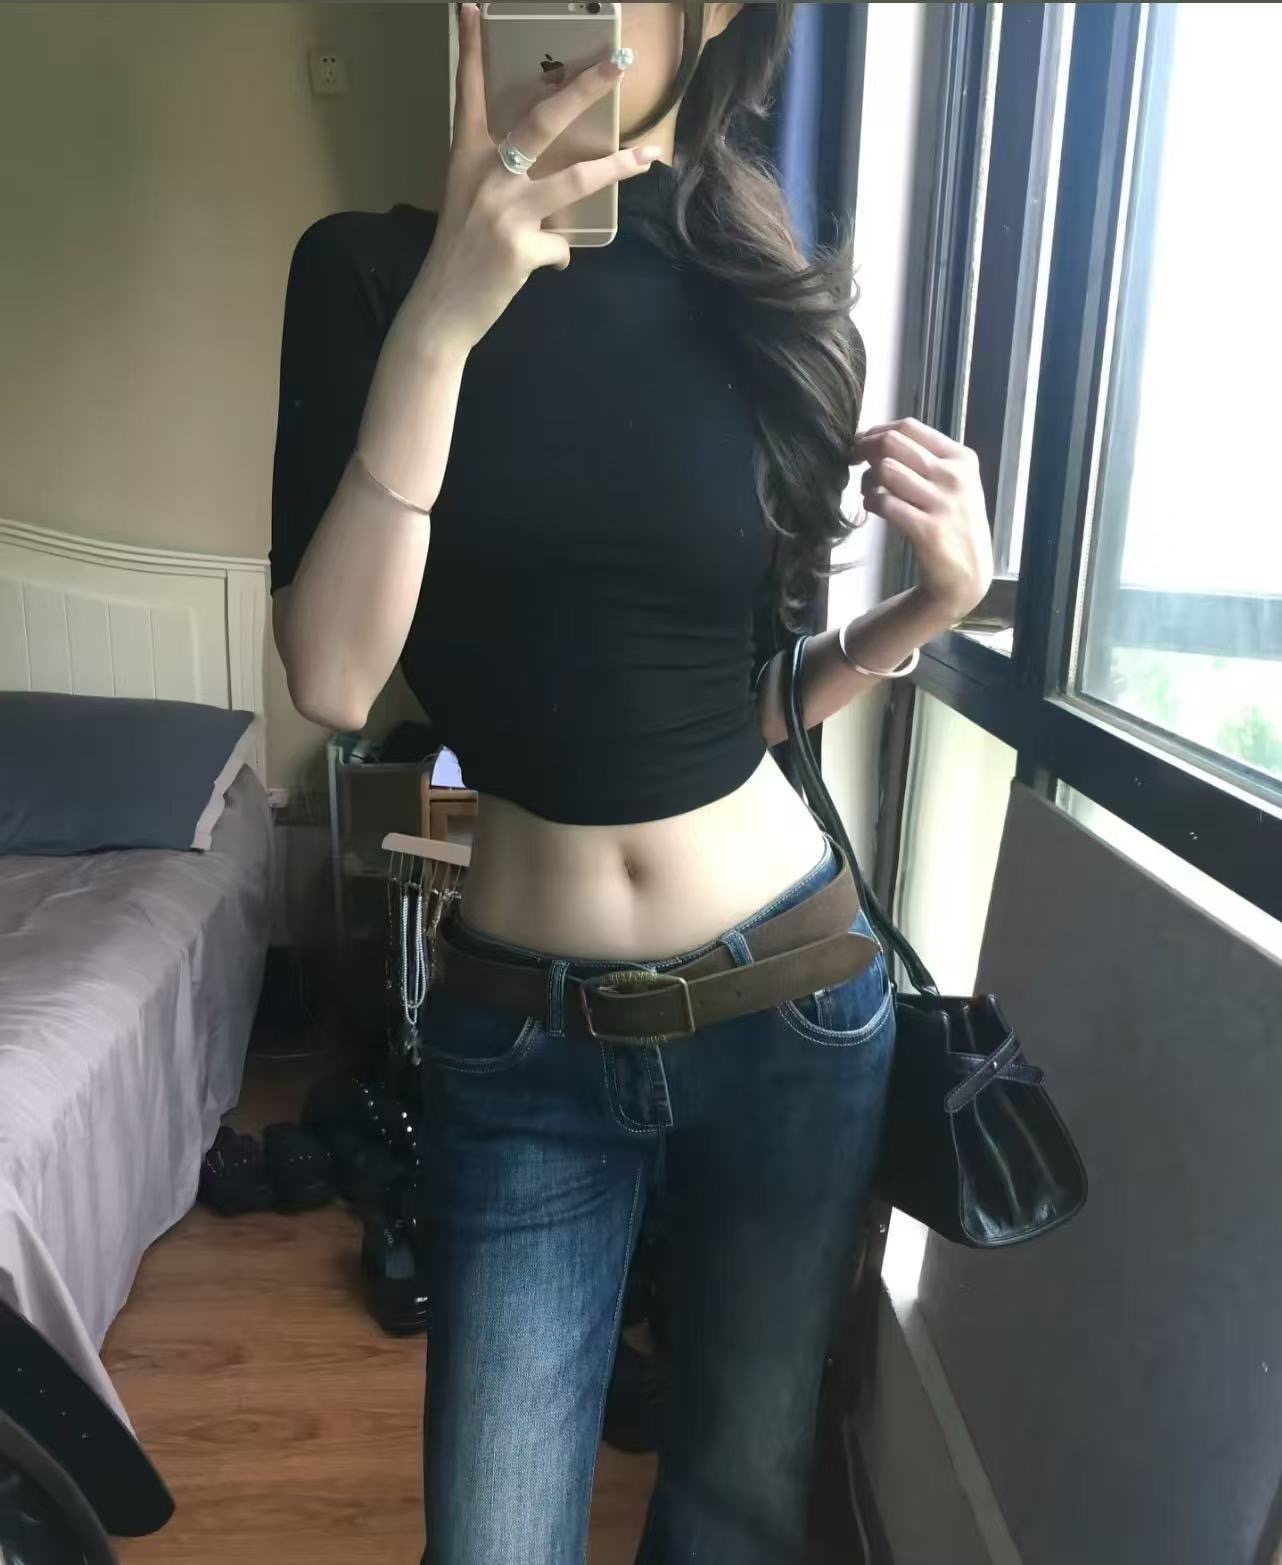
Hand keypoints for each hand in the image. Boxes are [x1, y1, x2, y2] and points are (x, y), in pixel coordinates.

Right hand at [410, 4, 659, 352]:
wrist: (440, 310)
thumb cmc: (457, 257)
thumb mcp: (469, 205)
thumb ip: (503, 185)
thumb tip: (550, 193)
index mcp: (467, 159)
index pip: (468, 93)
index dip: (470, 50)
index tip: (472, 10)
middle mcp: (486, 177)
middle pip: (543, 120)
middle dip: (586, 88)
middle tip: (618, 62)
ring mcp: (504, 212)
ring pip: (574, 179)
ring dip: (616, 169)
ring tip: (647, 158)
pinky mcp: (520, 249)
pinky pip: (560, 245)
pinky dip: (558, 254)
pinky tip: (543, 263)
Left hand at [853, 418, 994, 627]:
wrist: (967, 574)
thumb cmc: (954, 523)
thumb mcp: (954, 483)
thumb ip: (925, 459)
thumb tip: (877, 438)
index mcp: (961, 457)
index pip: (908, 427)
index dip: (875, 431)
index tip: (861, 443)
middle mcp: (955, 476)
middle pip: (892, 443)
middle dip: (864, 450)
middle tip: (853, 463)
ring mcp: (943, 503)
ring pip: (885, 470)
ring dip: (867, 479)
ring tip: (869, 491)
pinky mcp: (928, 530)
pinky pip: (885, 502)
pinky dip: (871, 502)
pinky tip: (872, 507)